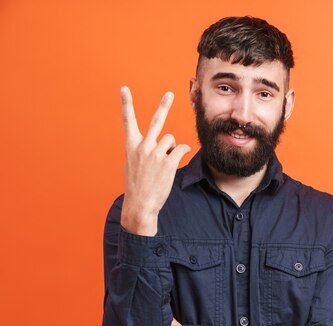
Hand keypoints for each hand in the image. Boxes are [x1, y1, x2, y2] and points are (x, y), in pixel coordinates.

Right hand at [119, 86, 191, 235]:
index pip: (127, 121)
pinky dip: (182, 152)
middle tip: (169, 93)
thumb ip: (143, 150)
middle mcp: (142, 146)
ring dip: (171, 149)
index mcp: (131, 146)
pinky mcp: (168, 162)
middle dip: (163, 106)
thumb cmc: (137, 185)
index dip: (126, 103)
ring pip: (171, 140)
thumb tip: (164, 143)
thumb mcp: (133, 164)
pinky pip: (181, 149)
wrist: (139, 204)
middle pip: (156, 121)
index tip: (124, 89)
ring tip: (164, 164)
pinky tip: (175, 162)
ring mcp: (155, 154)